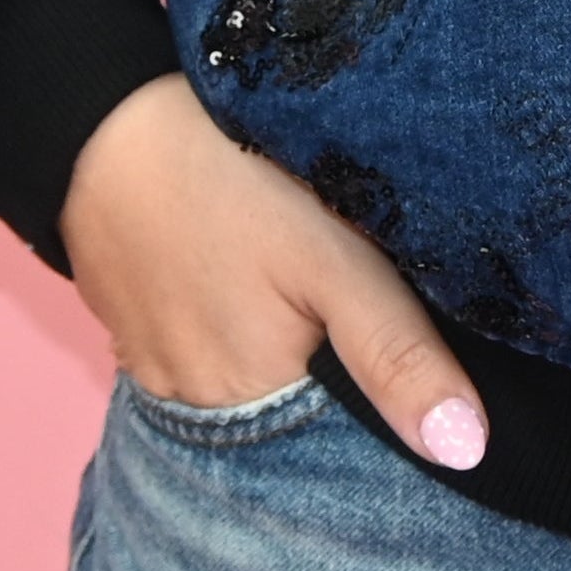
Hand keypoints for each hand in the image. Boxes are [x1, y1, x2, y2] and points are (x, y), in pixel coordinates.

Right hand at [59, 74, 488, 470]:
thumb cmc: (231, 181)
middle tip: (378, 304)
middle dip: (345, 381)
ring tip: (323, 292)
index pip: (342, 445)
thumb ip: (395, 353)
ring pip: (254, 380)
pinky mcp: (139, 328)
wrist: (103, 119)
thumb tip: (466, 451)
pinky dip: (246, 326)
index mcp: (249, 406)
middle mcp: (195, 410)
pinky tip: (266, 282)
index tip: (435, 374)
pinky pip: (210, 349)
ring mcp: (158, 370)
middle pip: (296, 414)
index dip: (390, 410)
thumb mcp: (334, 260)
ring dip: (293, 353)